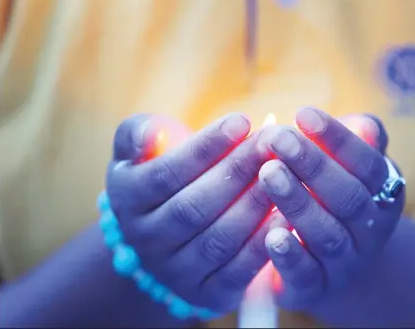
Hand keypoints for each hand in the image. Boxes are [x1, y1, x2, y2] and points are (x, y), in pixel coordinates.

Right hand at [105, 113, 285, 313]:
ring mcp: (176, 271)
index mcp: (127, 200)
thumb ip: (136, 135)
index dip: (206, 147)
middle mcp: (146, 240)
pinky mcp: (207, 292)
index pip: (166, 173)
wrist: (161, 237)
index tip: (242, 121)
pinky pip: (238, 270)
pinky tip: (287, 212)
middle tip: (272, 142)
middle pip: (194, 207)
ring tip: (284, 171)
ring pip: (218, 239)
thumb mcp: (136, 154)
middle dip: (237, 171)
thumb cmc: (158, 178)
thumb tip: (149, 134)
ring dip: (255, 204)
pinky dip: (264, 242)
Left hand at [257, 108, 403, 311]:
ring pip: (327, 234)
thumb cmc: (333, 196)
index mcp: (382, 192)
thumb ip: (355, 142)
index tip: (303, 113)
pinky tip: (271, 235)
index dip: (337, 139)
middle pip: (347, 197)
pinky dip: (291, 256)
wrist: (332, 260)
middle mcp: (370, 229)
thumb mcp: (348, 166)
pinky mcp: (316, 286)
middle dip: (313, 165)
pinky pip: (307, 274)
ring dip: (298, 203)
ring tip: (268, 174)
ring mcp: (344, 261)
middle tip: (277, 139)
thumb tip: (363, 124)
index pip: (367, 163)